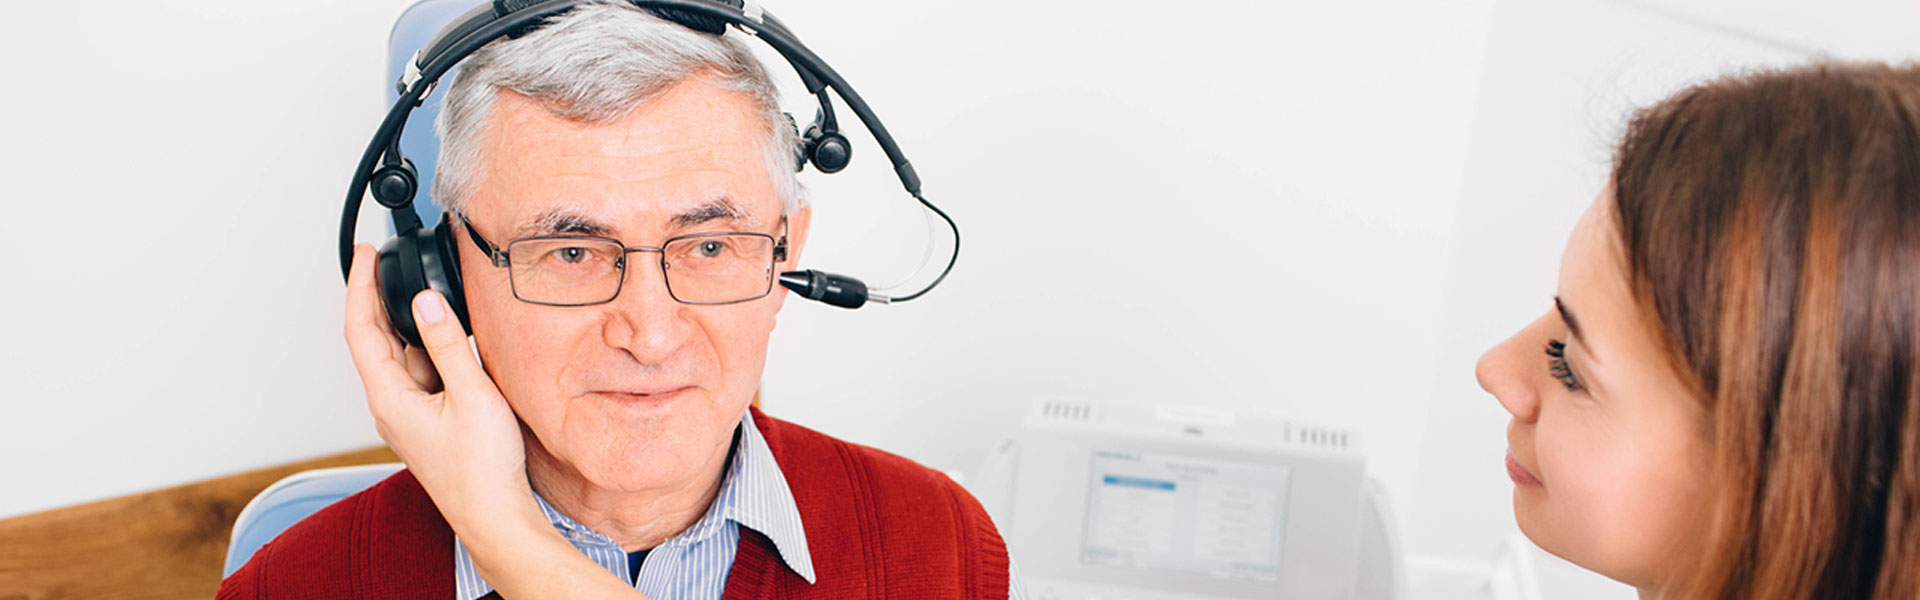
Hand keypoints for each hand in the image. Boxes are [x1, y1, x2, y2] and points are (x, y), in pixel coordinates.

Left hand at [342, 243, 652, 599]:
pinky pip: (419, 373)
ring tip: (423, 291)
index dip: (360, 288)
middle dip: (378, 299)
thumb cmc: (481, 469)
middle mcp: (391, 406)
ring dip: (406, 323)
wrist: (494, 514)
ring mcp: (408, 414)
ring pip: (399, 357)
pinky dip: (426, 347)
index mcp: (389, 398)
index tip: (365, 256)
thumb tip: (427, 302)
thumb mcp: (471, 396)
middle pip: (375, 340)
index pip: (361, 330)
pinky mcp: (427, 421)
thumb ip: (447, 345)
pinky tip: (447, 337)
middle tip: (388, 263)